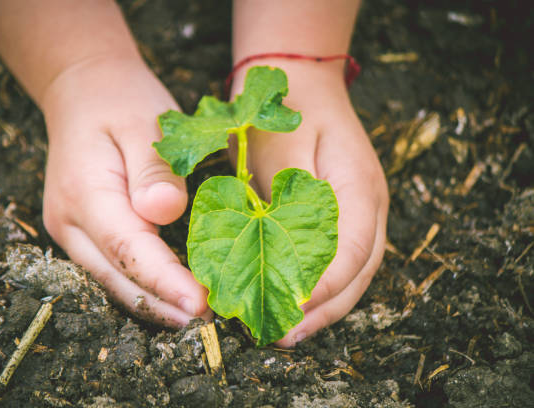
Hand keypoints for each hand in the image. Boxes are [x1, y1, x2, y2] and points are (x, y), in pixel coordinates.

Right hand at [41, 54, 211, 325]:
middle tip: (210, 322)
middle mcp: (70, 222)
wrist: (84, 92)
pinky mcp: (83, 234)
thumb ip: (154, 169)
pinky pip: (113, 270)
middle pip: (117, 279)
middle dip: (163, 306)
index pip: (128, 250)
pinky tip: (172, 296)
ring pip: (112, 282)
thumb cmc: (121, 101)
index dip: (165, 282)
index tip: (201, 306)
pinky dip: (142, 288)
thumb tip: (164, 212)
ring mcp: (72, 232)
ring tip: (197, 319)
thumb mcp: (145, 122)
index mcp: (86, 193)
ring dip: (153, 304)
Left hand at [230, 61, 388, 346]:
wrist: (303, 81)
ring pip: (355, 270)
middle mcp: (370, 204)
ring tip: (290, 331)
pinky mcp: (346, 214)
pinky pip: (341, 258)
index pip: (352, 249)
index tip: (291, 307)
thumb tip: (277, 255)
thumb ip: (283, 201)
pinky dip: (322, 284)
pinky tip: (299, 302)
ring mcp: (362, 210)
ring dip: (325, 304)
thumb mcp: (279, 150)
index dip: (324, 284)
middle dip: (324, 308)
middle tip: (285, 334)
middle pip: (360, 270)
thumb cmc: (285, 112)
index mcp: (359, 186)